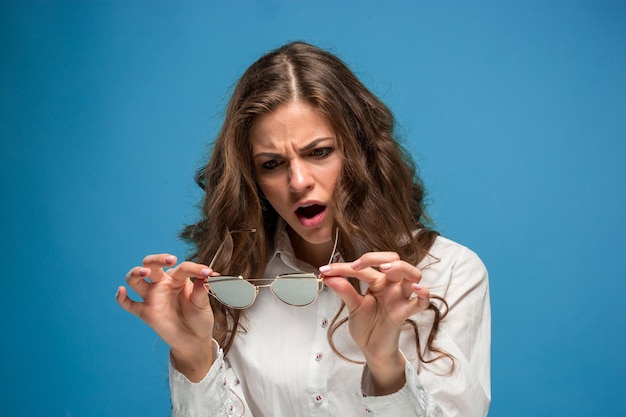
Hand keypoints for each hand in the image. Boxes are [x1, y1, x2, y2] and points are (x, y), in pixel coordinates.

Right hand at [116, 254, 215, 380]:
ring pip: (136, 279)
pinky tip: (121, 292)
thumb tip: (207, 275)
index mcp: (179, 279)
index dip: (195, 268)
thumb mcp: (203, 304)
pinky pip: (128, 304)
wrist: (194, 340)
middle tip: (170, 259)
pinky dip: (121, 298)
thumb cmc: (199, 318)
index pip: (182, 267)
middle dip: (158, 259)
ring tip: (144, 272)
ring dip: (136, 273)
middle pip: (152, 264)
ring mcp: (152, 297)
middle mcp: (162, 284)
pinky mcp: (145, 312)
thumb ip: (202, 289)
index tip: (209, 273)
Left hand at [320, 252, 429, 393]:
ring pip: (413, 274)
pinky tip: (416, 289)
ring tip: (386, 269)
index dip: (343, 267)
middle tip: (356, 266)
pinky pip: (422, 302)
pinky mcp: (405, 313)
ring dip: (401, 267)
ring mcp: (400, 298)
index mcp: (378, 282)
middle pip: (394, 260)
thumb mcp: (352, 307)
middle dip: (376, 257)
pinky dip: (423, 294)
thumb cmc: (366, 326)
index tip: (326, 271)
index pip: (365, 267)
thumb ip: (344, 291)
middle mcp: (391, 286)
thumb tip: (328, 276)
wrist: (372, 350)